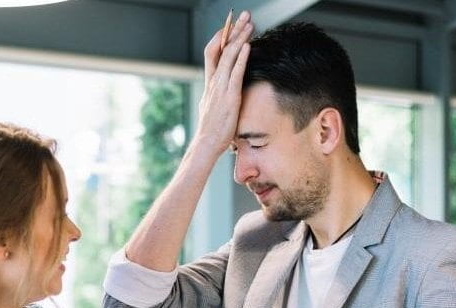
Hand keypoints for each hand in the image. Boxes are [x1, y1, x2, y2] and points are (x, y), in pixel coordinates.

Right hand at [195, 11, 254, 156]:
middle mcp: (214, 82)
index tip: (230, 26)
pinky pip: (236, 72)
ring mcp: (220, 88)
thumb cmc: (212, 131)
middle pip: (221, 49)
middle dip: (232, 30)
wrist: (206, 144)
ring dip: (240, 38)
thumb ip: (219, 96)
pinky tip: (248, 45)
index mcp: (210, 84)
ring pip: (229, 56)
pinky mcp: (229, 96)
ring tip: (250, 24)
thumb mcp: (214, 108)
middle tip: (243, 15)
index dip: (221, 37)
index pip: (213, 53)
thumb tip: (224, 92)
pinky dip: (242, 57)